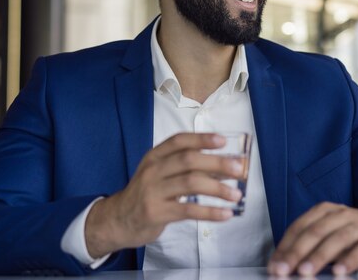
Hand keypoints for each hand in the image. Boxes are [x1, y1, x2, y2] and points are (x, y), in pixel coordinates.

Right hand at [84, 133, 244, 257]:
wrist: (118, 220)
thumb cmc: (147, 194)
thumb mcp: (160, 174)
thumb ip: (187, 168)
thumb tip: (225, 166)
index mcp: (154, 156)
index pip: (179, 140)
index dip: (201, 138)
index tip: (223, 140)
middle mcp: (152, 170)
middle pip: (188, 160)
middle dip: (217, 162)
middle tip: (239, 169)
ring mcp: (153, 191)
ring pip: (190, 183)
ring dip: (218, 188)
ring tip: (236, 194)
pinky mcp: (156, 212)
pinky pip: (188, 210)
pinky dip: (210, 211)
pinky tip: (225, 214)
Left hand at [267, 203, 357, 276]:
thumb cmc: (351, 232)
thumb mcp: (328, 232)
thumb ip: (308, 244)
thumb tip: (282, 263)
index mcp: (324, 211)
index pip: (299, 227)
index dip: (285, 246)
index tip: (275, 263)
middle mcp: (340, 215)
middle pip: (315, 232)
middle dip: (296, 252)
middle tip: (284, 269)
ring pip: (336, 239)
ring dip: (319, 257)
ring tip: (305, 271)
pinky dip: (349, 261)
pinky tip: (339, 271)